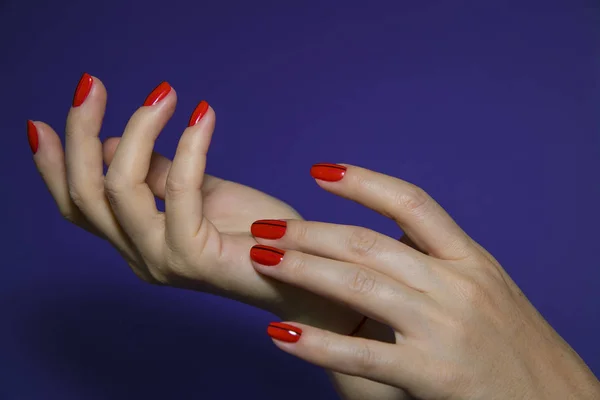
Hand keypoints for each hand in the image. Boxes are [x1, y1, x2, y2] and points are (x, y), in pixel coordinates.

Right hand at [29, 75, 407, 399]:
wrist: (305, 272)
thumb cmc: (259, 233)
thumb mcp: (203, 193)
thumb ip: (161, 174)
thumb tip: (117, 142)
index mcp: (137, 240)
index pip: (79, 204)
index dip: (54, 164)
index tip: (43, 122)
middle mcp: (139, 255)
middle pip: (85, 194)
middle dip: (80, 135)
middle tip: (92, 86)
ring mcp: (162, 260)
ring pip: (119, 189)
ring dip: (137, 131)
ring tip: (164, 94)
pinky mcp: (194, 258)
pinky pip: (179, 191)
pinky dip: (189, 148)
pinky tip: (202, 116)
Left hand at [249, 164, 599, 399]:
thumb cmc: (514, 346)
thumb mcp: (486, 288)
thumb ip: (438, 263)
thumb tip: (382, 242)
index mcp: (470, 259)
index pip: (411, 204)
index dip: (363, 182)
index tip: (320, 171)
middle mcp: (456, 285)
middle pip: (369, 243)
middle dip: (311, 232)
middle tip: (267, 226)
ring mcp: (444, 328)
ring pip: (360, 286)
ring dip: (303, 269)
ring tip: (262, 258)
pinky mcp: (432, 374)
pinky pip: (363, 355)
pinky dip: (317, 344)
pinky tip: (281, 333)